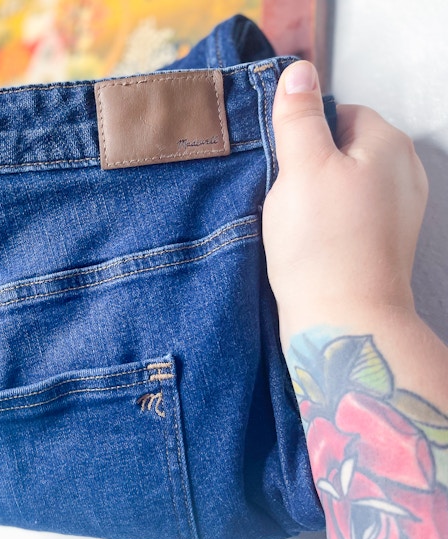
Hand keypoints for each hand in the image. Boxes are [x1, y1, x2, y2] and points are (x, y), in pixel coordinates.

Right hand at [262, 61, 427, 337]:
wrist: (343, 321)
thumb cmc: (322, 244)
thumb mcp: (301, 167)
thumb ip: (298, 116)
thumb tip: (299, 72)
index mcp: (387, 144)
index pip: (338, 111)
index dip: (302, 131)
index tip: (280, 160)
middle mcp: (403, 172)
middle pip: (342, 148)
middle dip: (307, 165)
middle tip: (281, 194)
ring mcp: (398, 211)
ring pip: (343, 184)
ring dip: (313, 197)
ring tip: (292, 223)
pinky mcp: (384, 243)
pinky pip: (349, 215)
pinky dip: (326, 223)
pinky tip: (306, 243)